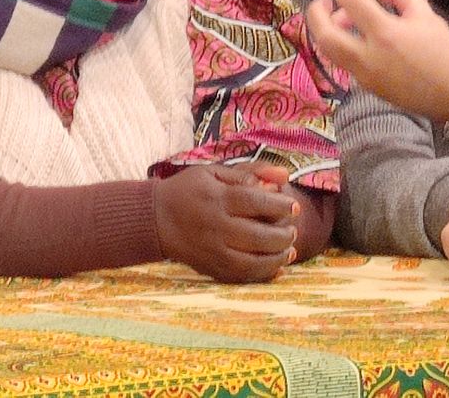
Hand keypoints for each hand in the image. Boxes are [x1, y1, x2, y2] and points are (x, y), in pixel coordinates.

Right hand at [153, 164, 298, 282]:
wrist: (154, 218)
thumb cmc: (188, 190)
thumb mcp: (214, 172)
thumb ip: (250, 172)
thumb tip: (285, 175)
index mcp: (216, 198)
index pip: (254, 202)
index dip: (279, 206)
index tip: (294, 207)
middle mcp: (214, 226)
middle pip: (257, 235)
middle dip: (283, 235)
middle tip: (293, 230)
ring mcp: (212, 251)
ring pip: (252, 262)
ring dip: (277, 258)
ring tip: (290, 250)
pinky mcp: (210, 268)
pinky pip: (241, 277)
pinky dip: (263, 275)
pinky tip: (278, 267)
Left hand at [304, 0, 448, 121]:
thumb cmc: (443, 51)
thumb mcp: (426, 13)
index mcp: (385, 33)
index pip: (349, 1)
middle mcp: (368, 56)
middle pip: (324, 34)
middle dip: (316, 12)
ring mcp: (364, 74)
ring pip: (328, 51)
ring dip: (327, 30)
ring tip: (344, 18)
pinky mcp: (366, 86)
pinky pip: (343, 61)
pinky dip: (342, 44)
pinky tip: (357, 36)